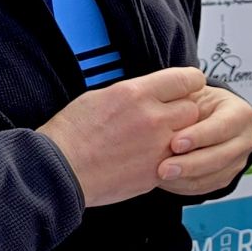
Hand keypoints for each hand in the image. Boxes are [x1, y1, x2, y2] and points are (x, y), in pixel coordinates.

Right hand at [38, 67, 205, 208]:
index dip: (190, 82)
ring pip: (190, 137)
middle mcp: (152, 117)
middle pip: (192, 108)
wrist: (59, 170)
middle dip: (184, 112)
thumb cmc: (71, 134)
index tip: (189, 86)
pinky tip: (152, 158)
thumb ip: (134, 94)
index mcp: (135, 93)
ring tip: (160, 140)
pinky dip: (172, 159)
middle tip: (170, 118)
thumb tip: (151, 92)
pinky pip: (179, 161)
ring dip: (182, 137)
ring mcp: (157, 146)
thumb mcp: (101, 96)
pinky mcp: (157, 171)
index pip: (185, 79)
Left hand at [158, 84, 251, 195]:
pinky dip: (184, 185)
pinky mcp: (226, 177)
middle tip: (164, 168)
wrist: (204, 118)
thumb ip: (183, 101)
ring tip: (160, 175)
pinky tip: (167, 180)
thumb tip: (163, 114)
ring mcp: (238, 160)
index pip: (222, 126)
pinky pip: (206, 186)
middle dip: (190, 164)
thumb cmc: (197, 103)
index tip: (175, 143)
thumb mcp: (193, 93)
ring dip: (185, 178)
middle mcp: (245, 138)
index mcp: (240, 113)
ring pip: (213, 175)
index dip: (199, 136)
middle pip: (220, 156)